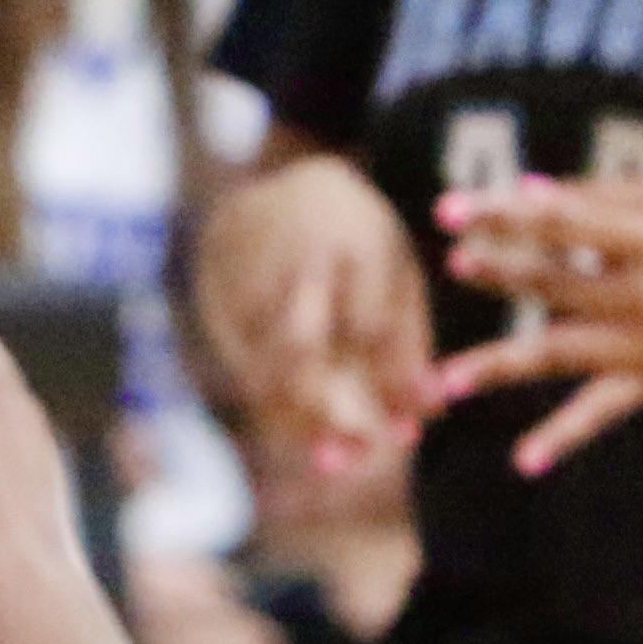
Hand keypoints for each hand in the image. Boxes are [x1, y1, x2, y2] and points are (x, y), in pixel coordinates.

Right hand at [197, 152, 433, 485]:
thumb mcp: (397, 270)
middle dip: (325, 412)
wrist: (276, 184)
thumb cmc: (356, 238)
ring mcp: (246, 283)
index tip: (407, 433)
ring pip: (264, 370)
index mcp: (356, 247)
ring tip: (331, 458)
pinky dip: (274, 404)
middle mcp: (295, 265)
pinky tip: (300, 427)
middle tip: (351, 458)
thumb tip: (426, 415)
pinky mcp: (215, 302)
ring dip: (297, 422)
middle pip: (301, 351)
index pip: (373, 328)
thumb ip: (409, 341)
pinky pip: (244, 367)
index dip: (391, 385)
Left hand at [434, 169, 642, 475]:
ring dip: (502, 365)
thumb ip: (600, 193)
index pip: (567, 222)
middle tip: (457, 262)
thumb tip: (524, 192)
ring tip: (443, 382)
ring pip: (564, 353)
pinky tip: (525, 462)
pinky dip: (566, 436)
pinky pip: (603, 411)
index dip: (508, 215)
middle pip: (561, 284)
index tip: (452, 210)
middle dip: (506, 273)